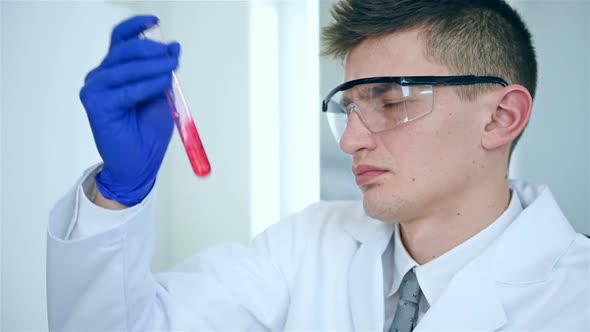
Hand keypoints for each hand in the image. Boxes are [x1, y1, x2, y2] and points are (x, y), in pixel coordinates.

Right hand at [80, 15, 179, 205]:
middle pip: (125, 50)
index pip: (120, 40)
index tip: (155, 21)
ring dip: (153, 65)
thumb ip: (162, 73)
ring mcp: (96, 90)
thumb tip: (173, 48)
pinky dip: (148, 84)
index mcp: (114, 71)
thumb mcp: (160, 96)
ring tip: (171, 67)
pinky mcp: (97, 106)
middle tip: (173, 55)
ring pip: (127, 68)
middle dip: (152, 49)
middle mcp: (101, 78)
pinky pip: (127, 89)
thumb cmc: (147, 132)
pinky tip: (163, 82)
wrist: (139, 164)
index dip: (136, 27)